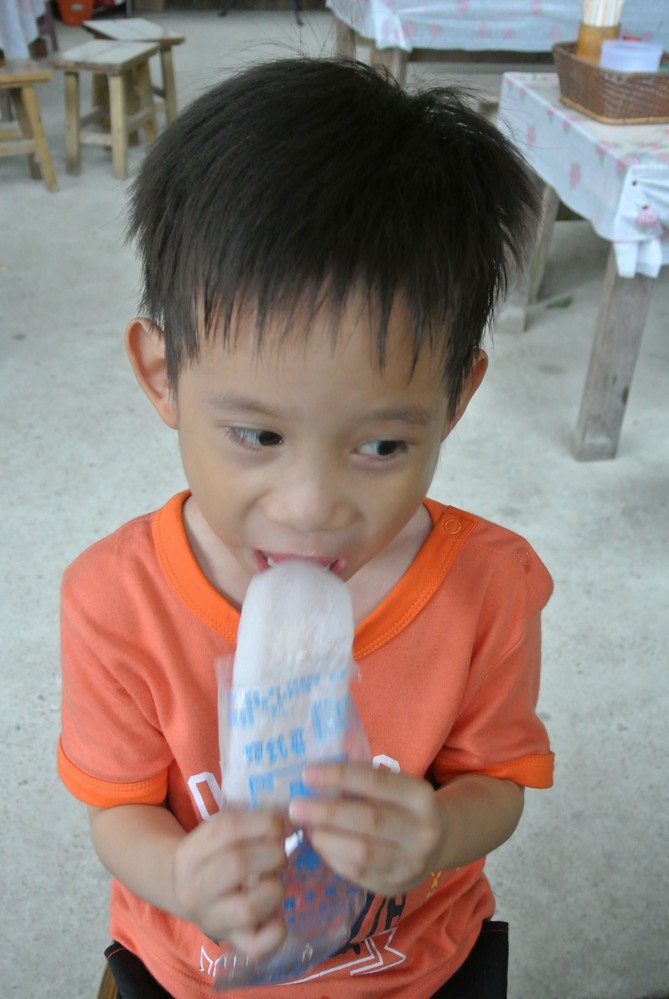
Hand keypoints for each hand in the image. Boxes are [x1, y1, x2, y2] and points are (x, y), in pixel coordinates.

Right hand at [173, 807, 287, 958]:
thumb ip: (245, 824)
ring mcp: (211, 921)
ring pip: (249, 908)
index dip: (263, 822)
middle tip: (280, 854)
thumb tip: (287, 819)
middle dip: (271, 854)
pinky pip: (257, 947)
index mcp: (189, 855)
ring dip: (274, 889)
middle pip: (238, 865)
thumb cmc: (212, 855)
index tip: (282, 824)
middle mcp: (194, 890)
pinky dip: (277, 931)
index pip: (226, 829)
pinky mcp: (231, 943)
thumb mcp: (216, 834)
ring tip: (274, 881)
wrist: (186, 892)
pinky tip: (278, 915)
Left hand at [288, 763, 446, 895]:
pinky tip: (319, 845)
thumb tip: (316, 777)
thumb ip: (365, 782)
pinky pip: (357, 874)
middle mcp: (422, 831)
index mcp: (421, 797)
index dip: (340, 776)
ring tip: (304, 828)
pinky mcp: (395, 886)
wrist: (439, 842)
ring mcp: (410, 863)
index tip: (308, 773)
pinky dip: (333, 858)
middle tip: (295, 806)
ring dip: (326, 839)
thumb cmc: (404, 805)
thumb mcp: (397, 786)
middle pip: (369, 820)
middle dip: (327, 812)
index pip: (376, 782)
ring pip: (362, 853)